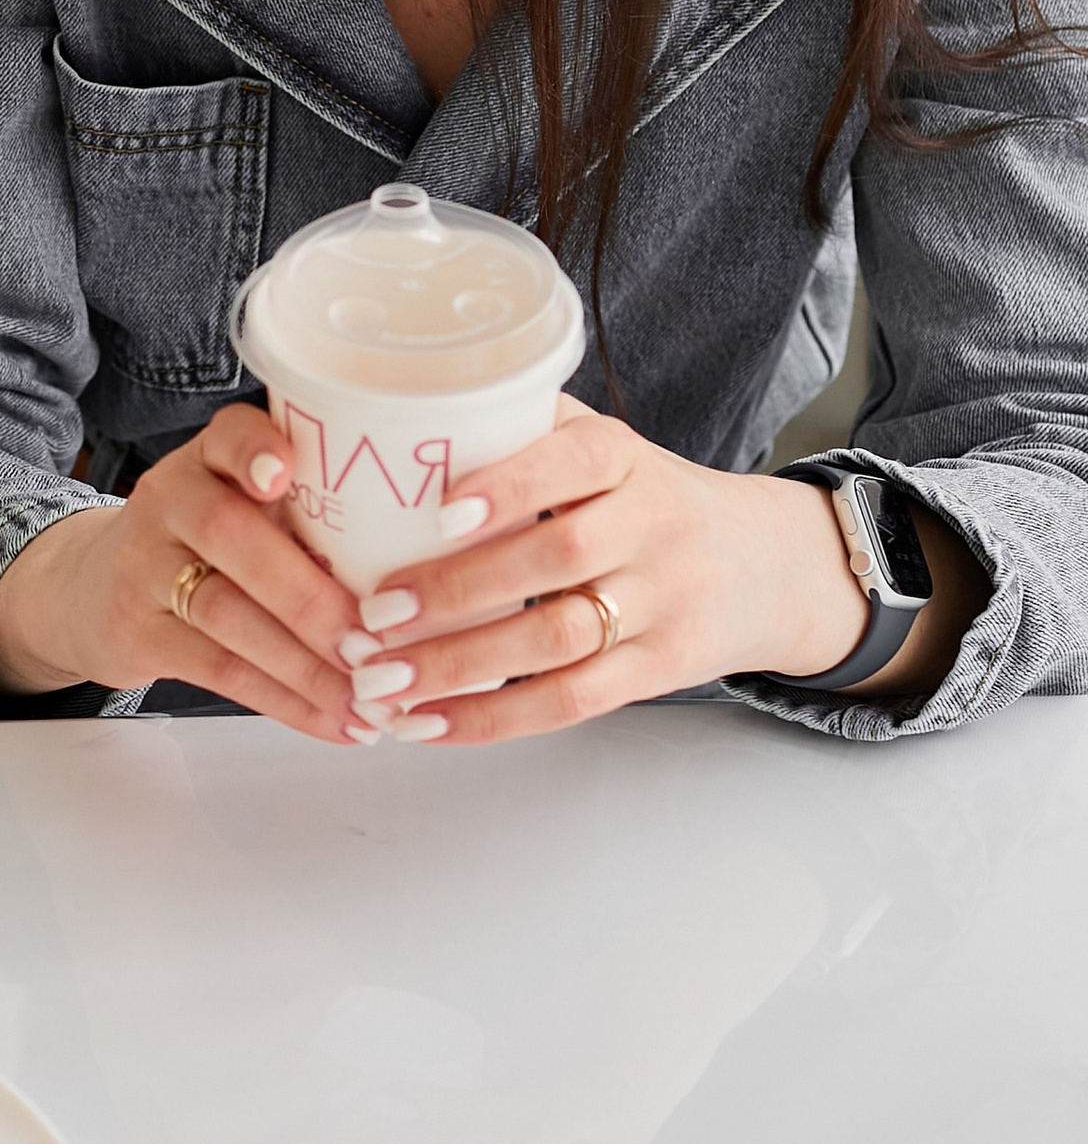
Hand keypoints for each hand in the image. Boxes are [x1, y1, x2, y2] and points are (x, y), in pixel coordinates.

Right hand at [0, 406, 360, 736]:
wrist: (97, 589)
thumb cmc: (208, 546)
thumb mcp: (246, 507)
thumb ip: (312, 515)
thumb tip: (425, 571)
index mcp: (209, 459)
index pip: (228, 436)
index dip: (254, 449)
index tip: (285, 473)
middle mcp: (169, 501)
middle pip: (230, 536)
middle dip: (307, 597)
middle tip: (372, 644)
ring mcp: (144, 567)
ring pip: (226, 614)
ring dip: (307, 666)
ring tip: (369, 700)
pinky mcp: (138, 632)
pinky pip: (218, 670)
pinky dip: (285, 701)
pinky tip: (335, 722)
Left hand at [331, 399, 934, 744]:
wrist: (770, 564)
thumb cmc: (648, 498)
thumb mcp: (605, 446)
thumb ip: (522, 431)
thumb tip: (395, 419)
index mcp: (624, 457)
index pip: (570, 463)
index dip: (508, 486)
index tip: (438, 511)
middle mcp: (650, 526)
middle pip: (554, 559)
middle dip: (457, 591)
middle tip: (373, 614)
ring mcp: (662, 602)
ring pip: (557, 641)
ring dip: (460, 667)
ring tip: (381, 682)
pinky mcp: (662, 668)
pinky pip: (574, 700)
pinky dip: (495, 718)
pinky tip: (430, 724)